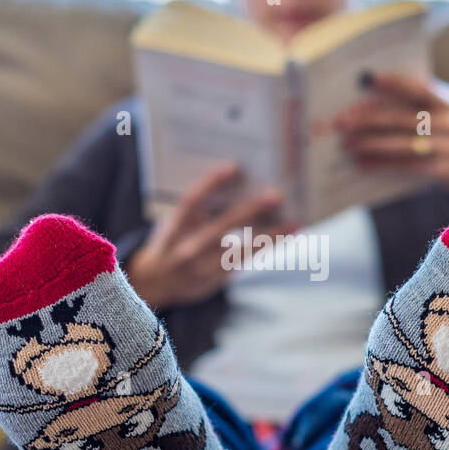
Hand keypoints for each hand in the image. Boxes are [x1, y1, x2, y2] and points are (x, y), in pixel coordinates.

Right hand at [126, 162, 290, 309]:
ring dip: (270, 236)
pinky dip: (267, 248)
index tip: (234, 166)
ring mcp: (201, 269)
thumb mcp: (173, 221)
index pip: (190, 202)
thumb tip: (237, 180)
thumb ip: (197, 206)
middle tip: (276, 195)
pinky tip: (286, 235)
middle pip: (220, 229)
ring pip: (240, 252)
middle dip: (249, 211)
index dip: (210, 184)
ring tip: (294, 221)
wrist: (154, 282)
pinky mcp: (215, 281)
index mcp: (172, 230)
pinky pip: (246, 263)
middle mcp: (186, 251)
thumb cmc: (170, 240)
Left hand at [332, 72, 448, 196]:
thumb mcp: (440, 111)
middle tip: (341, 122)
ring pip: (402, 144)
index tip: (366, 79)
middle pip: (404, 119)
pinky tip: (361, 162)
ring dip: (370, 144)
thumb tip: (364, 103)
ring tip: (347, 144)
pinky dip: (381, 164)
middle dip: (369, 120)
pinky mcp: (442, 171)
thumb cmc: (445, 130)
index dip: (394, 83)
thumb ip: (413, 103)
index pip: (420, 87)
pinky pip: (406, 166)